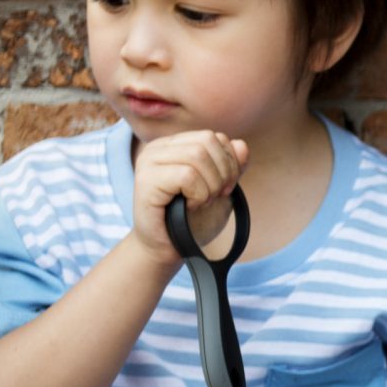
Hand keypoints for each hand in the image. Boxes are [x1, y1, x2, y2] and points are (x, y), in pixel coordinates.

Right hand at [127, 130, 246, 263]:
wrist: (170, 249)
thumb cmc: (192, 221)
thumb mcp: (220, 189)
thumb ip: (231, 166)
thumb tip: (241, 145)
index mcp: (174, 145)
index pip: (214, 137)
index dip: (229, 162)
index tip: (225, 188)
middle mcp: (158, 148)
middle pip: (207, 141)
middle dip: (223, 173)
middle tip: (215, 196)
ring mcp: (149, 161)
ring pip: (198, 156)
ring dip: (210, 185)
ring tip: (201, 202)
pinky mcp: (146, 180)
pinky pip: (187, 176)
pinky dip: (198, 195)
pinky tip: (189, 206)